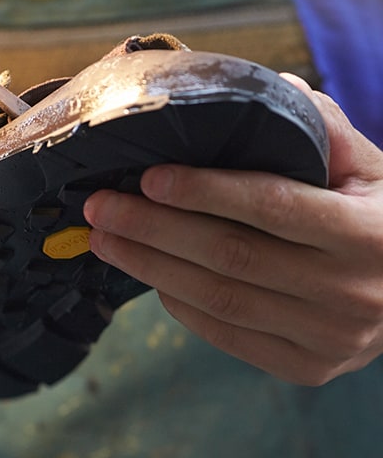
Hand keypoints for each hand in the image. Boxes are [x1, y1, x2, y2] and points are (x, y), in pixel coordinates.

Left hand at [84, 74, 382, 385]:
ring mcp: (326, 338)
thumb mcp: (374, 171)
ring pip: (219, 299)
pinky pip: (226, 334)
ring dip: (151, 267)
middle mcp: (348, 291)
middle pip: (230, 255)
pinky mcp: (304, 366)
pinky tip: (149, 276)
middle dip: (153, 229)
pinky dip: (179, 304)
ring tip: (106, 241)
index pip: (272, 206)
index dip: (204, 191)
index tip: (148, 178)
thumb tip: (269, 90)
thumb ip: (325, 130)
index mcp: (366, 233)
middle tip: (101, 208)